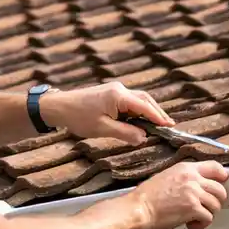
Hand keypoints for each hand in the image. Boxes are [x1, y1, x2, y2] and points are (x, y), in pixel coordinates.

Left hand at [40, 81, 173, 144]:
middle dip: (157, 113)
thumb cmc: (78, 117)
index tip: (169, 126)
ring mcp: (115, 90)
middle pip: (145, 100)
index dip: (158, 117)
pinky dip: (139, 111)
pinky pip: (130, 102)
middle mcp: (119, 90)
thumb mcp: (102, 129)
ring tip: (159, 124)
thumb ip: (125, 133)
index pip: (144, 106)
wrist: (60, 107)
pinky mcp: (111, 94)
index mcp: (118, 96)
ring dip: (149, 112)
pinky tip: (142, 120)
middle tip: (169, 125)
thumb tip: (143, 138)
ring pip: (138, 100)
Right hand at [133, 161, 228, 228]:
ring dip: (208, 213)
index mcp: (186, 169)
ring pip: (216, 205)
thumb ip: (183, 179)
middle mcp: (193, 179)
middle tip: (206, 207)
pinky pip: (208, 218)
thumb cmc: (146, 197)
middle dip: (215, 201)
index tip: (222, 183)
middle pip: (219, 189)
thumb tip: (194, 187)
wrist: (139, 209)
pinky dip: (201, 224)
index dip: (222, 177)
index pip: (214, 167)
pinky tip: (190, 225)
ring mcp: (194, 194)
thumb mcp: (166, 177)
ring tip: (195, 218)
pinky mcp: (193, 209)